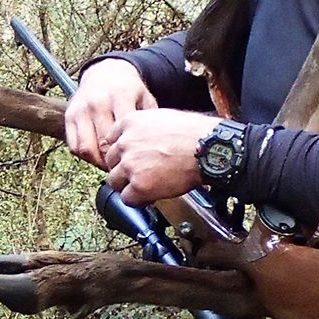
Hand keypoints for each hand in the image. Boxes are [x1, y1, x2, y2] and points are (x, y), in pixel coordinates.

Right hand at [65, 59, 156, 166]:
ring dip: (98, 162)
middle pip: (104, 144)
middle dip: (114, 162)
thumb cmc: (129, 91)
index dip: (129, 154)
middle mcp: (98, 102)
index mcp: (120, 97)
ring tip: (110, 166)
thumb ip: (149, 121)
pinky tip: (98, 156)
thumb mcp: (145, 98)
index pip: (123, 135)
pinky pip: (74, 146)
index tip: (137, 163)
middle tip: (124, 169)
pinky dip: (85, 156)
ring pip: (86, 148)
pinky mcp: (69, 116)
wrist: (106, 72)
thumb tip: (154, 150)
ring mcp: (81, 109)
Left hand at [102, 108, 216, 205]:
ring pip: (115, 181)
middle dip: (123, 169)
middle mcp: (125, 143)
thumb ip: (142, 129)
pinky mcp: (139, 185)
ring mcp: (130, 164)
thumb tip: (137, 140)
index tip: (128, 159)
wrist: (208, 148)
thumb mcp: (161, 118)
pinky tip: (150, 195)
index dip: (121, 153)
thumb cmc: (193, 133)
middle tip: (139, 174)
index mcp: (129, 123)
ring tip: (146, 185)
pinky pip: (127, 198)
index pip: (110, 141)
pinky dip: (138, 200)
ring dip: (128, 186)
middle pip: (110, 162)